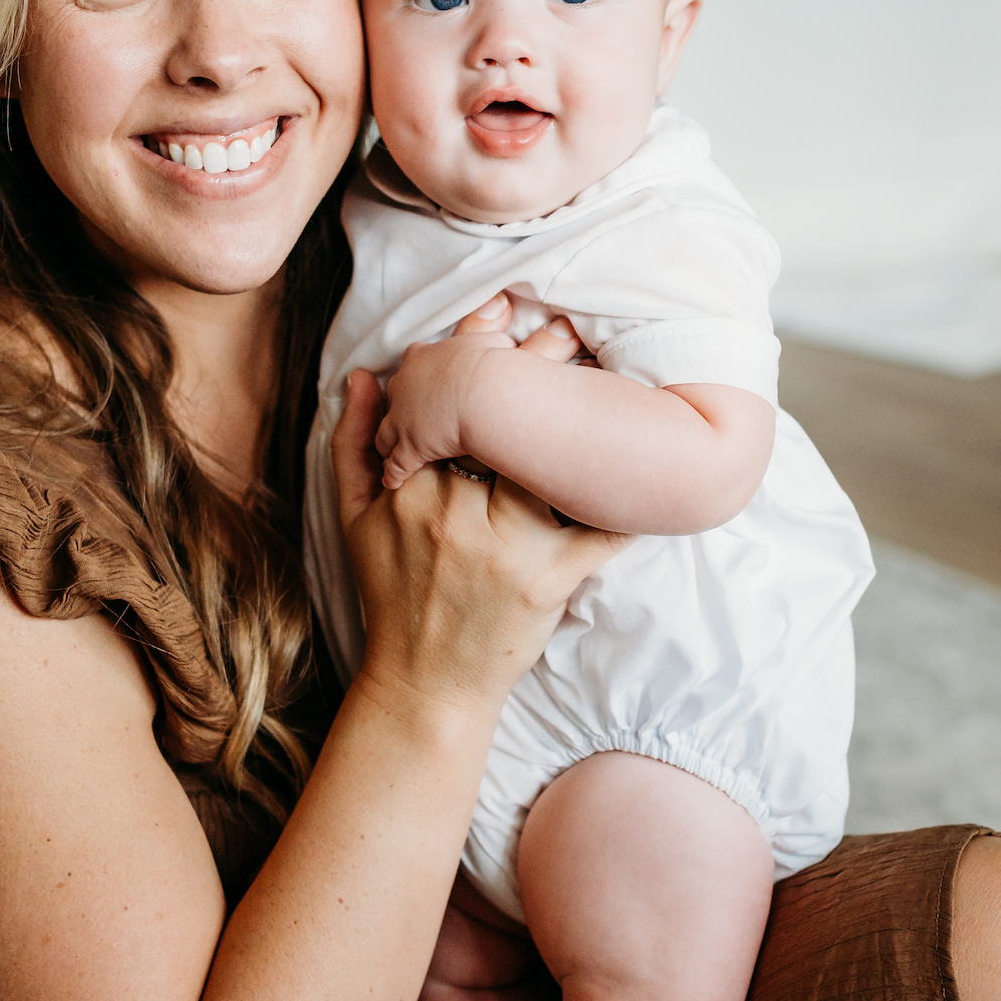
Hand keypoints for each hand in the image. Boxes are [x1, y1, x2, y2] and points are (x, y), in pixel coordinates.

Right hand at [332, 363, 626, 727]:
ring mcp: (508, 548)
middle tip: (567, 328)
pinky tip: (648, 463)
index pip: (446, 404)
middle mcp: (457, 514)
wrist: (427, 684)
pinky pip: (599, 529)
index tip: (501, 316)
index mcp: (410, 491)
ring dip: (586, 415)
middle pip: (505, 424)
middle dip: (538, 367)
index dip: (475, 351)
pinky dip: (625, 499)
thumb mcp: (353, 520)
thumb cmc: (392, 593)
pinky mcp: (551, 581)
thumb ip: (353, 444)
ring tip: (608, 376)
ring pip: (552, 464)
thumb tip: (364, 376)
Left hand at [374, 293, 583, 490]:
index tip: (430, 386)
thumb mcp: (497, 341)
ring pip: (387, 432)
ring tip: (393, 454)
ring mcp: (403, 417)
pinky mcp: (408, 448)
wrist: (484, 392)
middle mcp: (407, 383)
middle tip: (408, 419)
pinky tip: (395, 481)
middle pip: (397, 394)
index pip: (418, 363)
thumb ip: (504, 332)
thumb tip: (527, 312)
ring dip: (392, 441)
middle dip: (402, 406)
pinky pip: (395, 465)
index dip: (424, 375)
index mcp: (427, 357)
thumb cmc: (496, 366)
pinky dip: (395, 473)